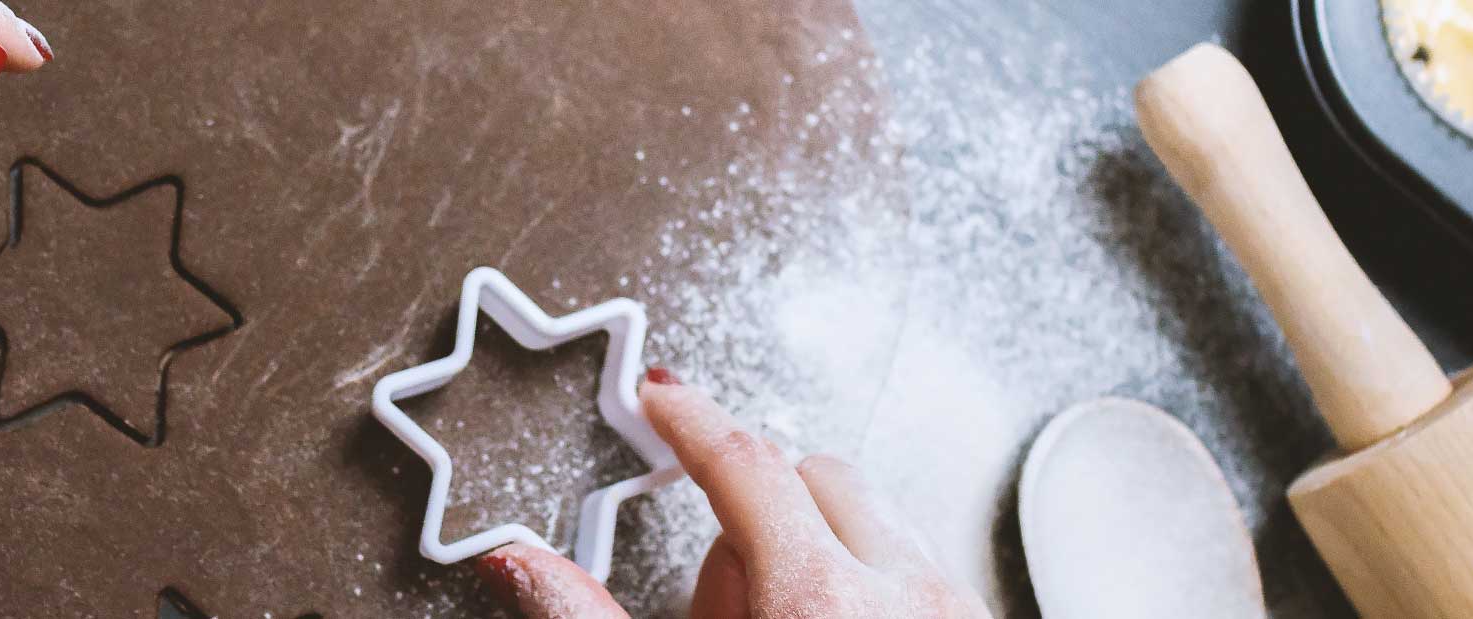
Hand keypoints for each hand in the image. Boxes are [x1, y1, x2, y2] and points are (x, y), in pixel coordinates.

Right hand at [472, 369, 993, 617]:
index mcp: (817, 601)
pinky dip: (867, 583)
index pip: (742, 461)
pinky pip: (913, 567)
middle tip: (723, 602)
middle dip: (758, 506)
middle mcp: (901, 595)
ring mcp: (951, 613)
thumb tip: (520, 566)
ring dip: (817, 545)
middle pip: (812, 475)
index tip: (658, 397)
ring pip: (871, 518)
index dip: (687, 418)